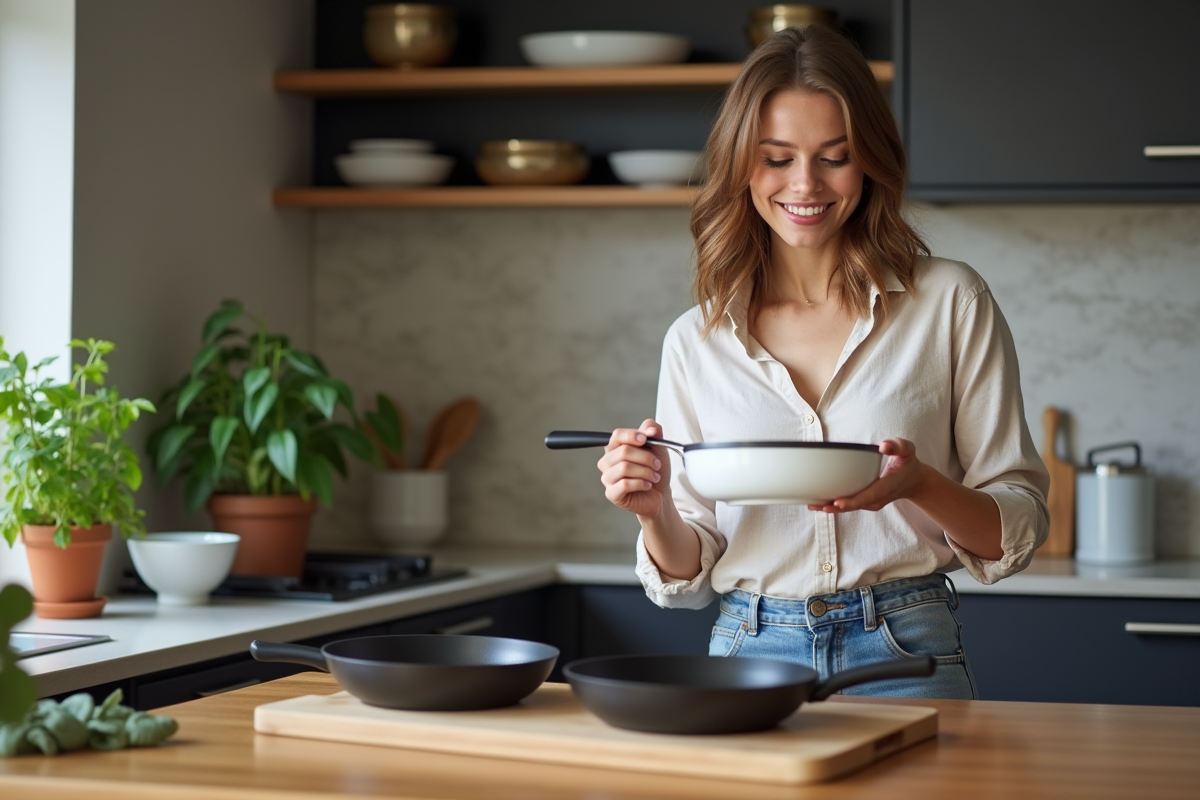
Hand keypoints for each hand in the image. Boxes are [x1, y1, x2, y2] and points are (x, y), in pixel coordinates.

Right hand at [598, 419, 671, 517]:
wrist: (660, 494)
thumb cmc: (654, 470)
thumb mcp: (658, 447)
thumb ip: (653, 432)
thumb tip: (649, 428)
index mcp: (615, 448)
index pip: (617, 435)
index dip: (632, 435)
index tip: (646, 439)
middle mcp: (607, 461)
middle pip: (624, 451)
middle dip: (646, 458)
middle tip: (657, 464)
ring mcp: (607, 478)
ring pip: (624, 468)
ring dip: (645, 472)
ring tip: (654, 476)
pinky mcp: (611, 493)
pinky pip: (625, 484)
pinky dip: (641, 483)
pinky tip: (647, 485)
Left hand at [808, 438, 929, 512]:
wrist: (914, 481)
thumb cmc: (908, 463)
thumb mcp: (907, 450)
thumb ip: (897, 446)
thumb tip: (883, 446)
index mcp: (886, 487)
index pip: (867, 496)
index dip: (852, 501)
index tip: (837, 503)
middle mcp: (877, 498)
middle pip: (855, 505)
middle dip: (835, 507)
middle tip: (817, 506)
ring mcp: (872, 502)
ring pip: (851, 507)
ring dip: (832, 508)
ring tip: (812, 506)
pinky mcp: (867, 502)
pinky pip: (850, 504)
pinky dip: (835, 505)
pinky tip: (819, 503)